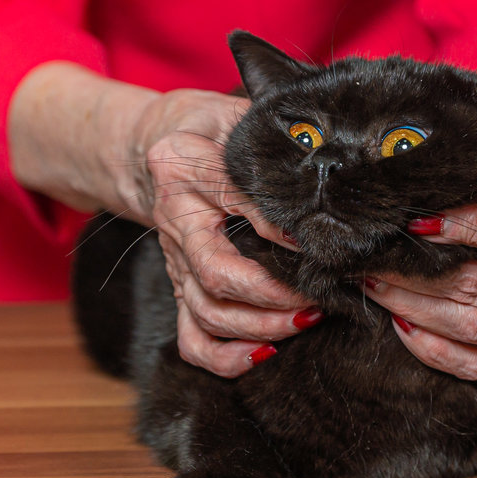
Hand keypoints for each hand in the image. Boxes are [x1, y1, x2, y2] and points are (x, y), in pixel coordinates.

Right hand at [130, 89, 319, 377]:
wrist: (155, 145)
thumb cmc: (209, 128)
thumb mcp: (235, 119)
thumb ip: (268, 149)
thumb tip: (316, 192)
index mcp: (183, 169)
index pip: (233, 199)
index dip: (278, 226)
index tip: (318, 242)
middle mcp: (174, 222)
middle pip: (216, 275)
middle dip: (273, 294)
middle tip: (321, 293)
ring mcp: (175, 263)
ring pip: (208, 314)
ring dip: (262, 326)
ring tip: (309, 317)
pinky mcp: (180, 289)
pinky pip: (192, 340)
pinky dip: (227, 358)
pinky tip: (266, 353)